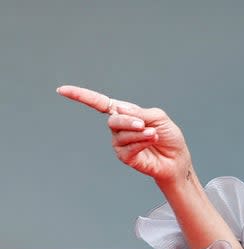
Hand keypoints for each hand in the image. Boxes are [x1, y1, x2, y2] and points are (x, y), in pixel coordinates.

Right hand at [57, 85, 193, 185]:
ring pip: (122, 134)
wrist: (176, 158)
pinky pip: (128, 147)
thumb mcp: (158, 117)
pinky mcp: (124, 156)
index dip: (81, 96)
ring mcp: (119, 143)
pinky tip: (151, 141)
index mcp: (125, 113)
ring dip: (141, 133)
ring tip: (153, 134)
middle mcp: (118, 127)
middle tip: (143, 124)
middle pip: (113, 119)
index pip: (100, 103)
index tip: (62, 90)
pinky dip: (142, 142)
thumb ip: (139, 112)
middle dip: (129, 121)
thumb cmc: (167, 135)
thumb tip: (118, 109)